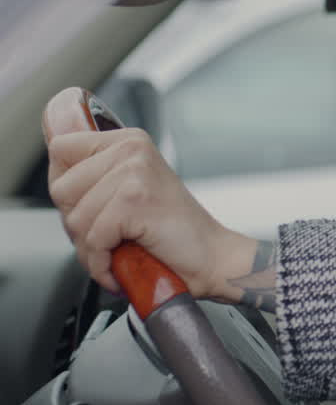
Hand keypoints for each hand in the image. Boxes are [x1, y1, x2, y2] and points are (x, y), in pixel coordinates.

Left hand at [43, 87, 249, 300]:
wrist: (212, 257)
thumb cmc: (172, 231)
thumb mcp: (130, 190)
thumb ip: (94, 175)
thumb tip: (53, 167)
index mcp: (128, 141)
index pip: (60, 149)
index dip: (67, 187)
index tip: (94, 206)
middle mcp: (131, 149)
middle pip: (60, 188)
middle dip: (78, 223)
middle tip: (112, 233)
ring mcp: (134, 173)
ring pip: (75, 219)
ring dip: (92, 249)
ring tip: (120, 250)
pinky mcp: (134, 201)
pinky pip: (92, 239)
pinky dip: (103, 263)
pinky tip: (122, 263)